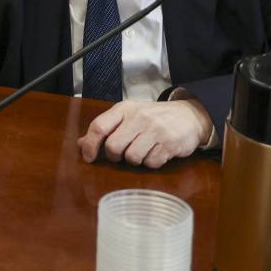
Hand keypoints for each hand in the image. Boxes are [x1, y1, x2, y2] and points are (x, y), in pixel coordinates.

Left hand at [77, 100, 211, 168]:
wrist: (189, 115)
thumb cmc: (154, 117)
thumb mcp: (129, 116)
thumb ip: (106, 128)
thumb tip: (81, 143)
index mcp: (125, 108)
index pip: (99, 126)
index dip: (89, 145)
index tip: (88, 157)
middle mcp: (139, 117)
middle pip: (113, 146)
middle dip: (114, 156)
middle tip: (121, 154)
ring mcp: (155, 130)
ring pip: (131, 157)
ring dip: (134, 160)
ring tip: (142, 150)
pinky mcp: (169, 144)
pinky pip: (150, 163)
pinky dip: (151, 162)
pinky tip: (156, 152)